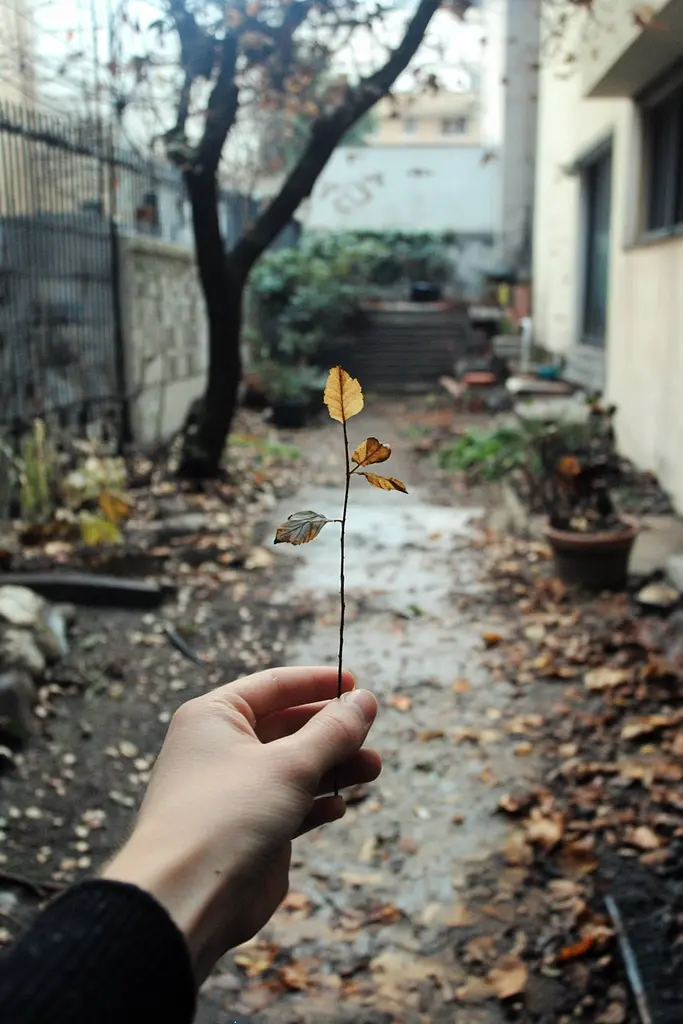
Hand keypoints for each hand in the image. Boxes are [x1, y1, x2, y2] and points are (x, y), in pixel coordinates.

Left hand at [102, 666, 379, 980]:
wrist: (186, 899)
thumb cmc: (228, 815)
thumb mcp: (290, 764)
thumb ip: (333, 731)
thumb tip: (365, 700)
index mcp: (215, 717)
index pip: (273, 686)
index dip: (317, 683)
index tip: (357, 683)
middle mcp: (220, 749)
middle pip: (287, 727)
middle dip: (332, 731)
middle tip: (371, 734)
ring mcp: (234, 792)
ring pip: (293, 768)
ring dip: (333, 767)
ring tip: (373, 770)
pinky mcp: (247, 831)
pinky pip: (289, 805)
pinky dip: (316, 803)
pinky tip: (339, 807)